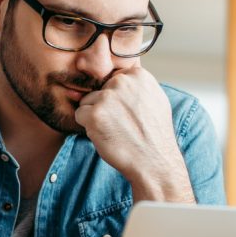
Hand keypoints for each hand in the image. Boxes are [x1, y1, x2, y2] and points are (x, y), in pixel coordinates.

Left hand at [74, 66, 194, 201]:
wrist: (154, 161)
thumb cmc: (154, 135)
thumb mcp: (155, 100)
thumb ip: (136, 86)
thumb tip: (116, 78)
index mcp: (138, 75)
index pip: (113, 80)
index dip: (117, 100)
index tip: (128, 113)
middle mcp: (122, 81)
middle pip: (99, 90)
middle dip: (106, 107)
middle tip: (123, 124)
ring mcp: (108, 97)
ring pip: (87, 102)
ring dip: (96, 117)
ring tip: (117, 130)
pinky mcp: (95, 113)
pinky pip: (80, 114)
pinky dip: (88, 127)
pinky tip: (107, 135)